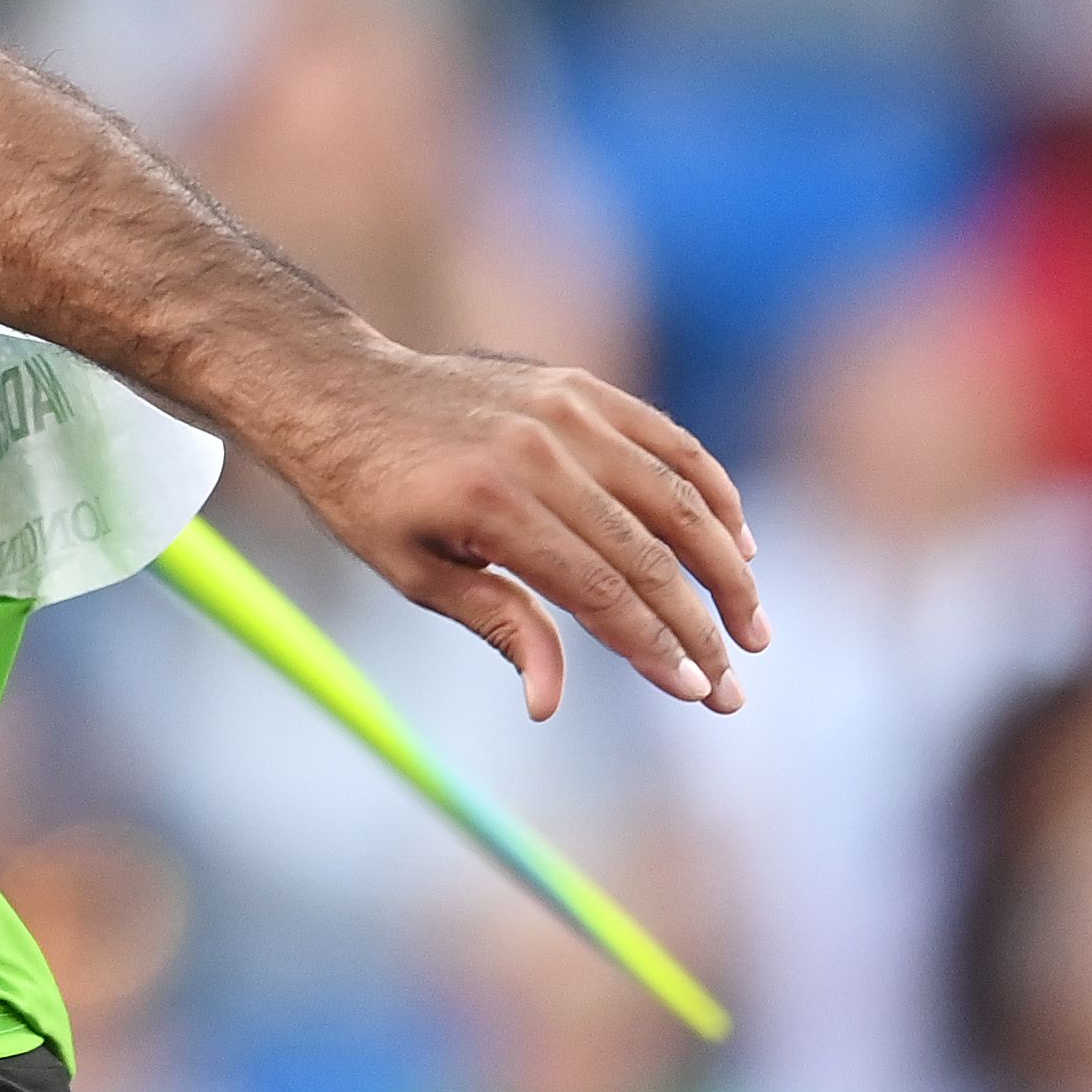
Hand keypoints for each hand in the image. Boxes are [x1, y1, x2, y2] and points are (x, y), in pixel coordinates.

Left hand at [269, 344, 768, 720]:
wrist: (339, 388)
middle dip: (701, 628)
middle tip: (734, 688)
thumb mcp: (411, 569)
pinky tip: (740, 542)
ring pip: (677, 496)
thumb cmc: (366, 492)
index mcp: (491, 501)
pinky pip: (669, 441)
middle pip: (649, 552)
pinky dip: (712, 491)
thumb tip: (549, 703)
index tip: (695, 693)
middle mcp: (538, 448)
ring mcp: (566, 409)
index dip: (654, 647)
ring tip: (752, 626)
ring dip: (728, 566)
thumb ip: (496, 624)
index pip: (600, 590)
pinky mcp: (580, 387)